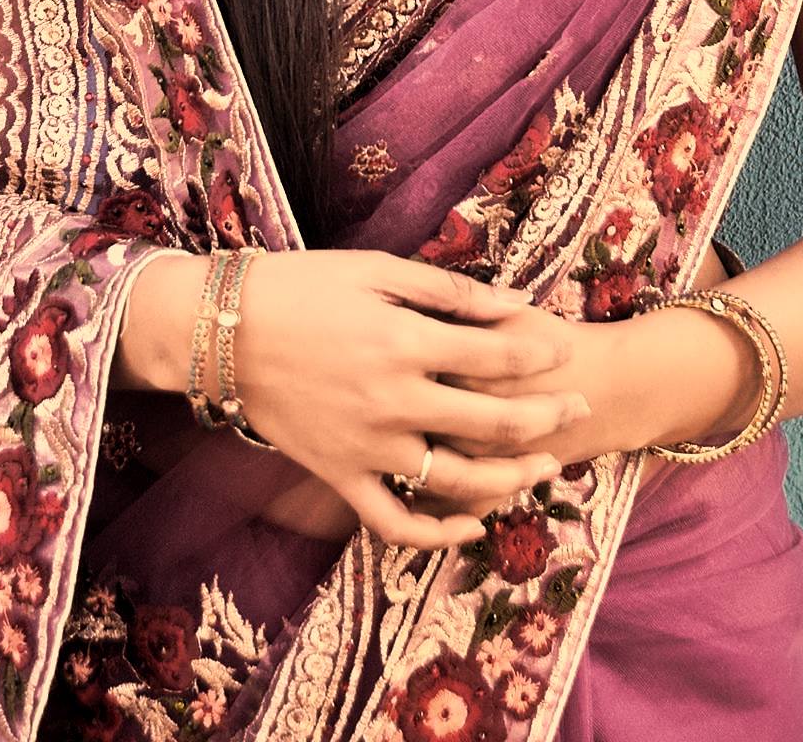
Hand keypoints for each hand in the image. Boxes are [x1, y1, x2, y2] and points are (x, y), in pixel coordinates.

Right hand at [228, 251, 592, 549]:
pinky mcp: (339, 476)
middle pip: (493, 421)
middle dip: (547, 414)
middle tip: (580, 407)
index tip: (565, 351)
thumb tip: (513, 305)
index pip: (498, 354)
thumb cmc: (302, 286)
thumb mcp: (376, 268)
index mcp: (404, 340)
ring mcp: (367, 446)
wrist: (222, 331)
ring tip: (547, 467)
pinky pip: (396, 521)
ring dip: (512, 478)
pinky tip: (472, 525)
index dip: (541, 354)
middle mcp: (394, 400)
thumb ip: (448, 291)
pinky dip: (438, 533)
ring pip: (457, 480)